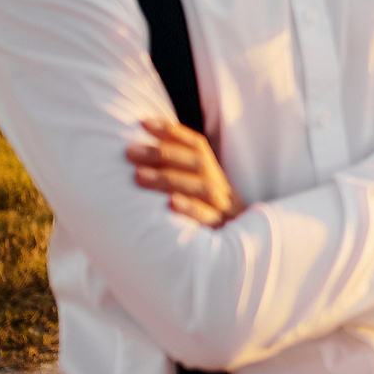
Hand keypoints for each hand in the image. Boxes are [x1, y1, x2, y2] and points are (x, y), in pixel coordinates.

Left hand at [128, 118, 244, 227]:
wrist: (244, 251)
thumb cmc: (208, 218)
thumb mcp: (199, 193)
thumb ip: (178, 175)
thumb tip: (139, 156)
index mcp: (214, 175)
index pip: (196, 145)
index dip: (172, 132)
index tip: (143, 122)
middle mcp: (220, 187)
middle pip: (196, 163)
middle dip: (163, 154)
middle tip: (130, 152)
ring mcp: (223, 209)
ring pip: (201, 188)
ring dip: (169, 179)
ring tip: (139, 176)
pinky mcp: (223, 231)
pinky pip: (209, 218)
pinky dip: (190, 209)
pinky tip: (170, 204)